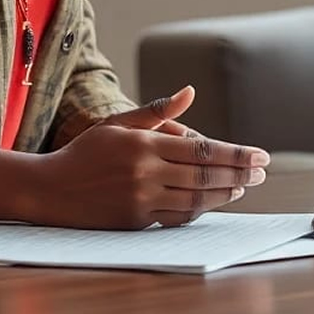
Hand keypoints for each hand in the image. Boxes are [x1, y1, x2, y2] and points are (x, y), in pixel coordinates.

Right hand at [34, 86, 269, 228]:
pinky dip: (200, 210)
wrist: (52, 189)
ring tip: (244, 186)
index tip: (259, 155)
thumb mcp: (118, 122)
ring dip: (224, 194)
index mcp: (144, 144)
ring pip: (196, 200)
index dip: (235, 154)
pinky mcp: (137, 221)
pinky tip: (213, 201)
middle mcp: (145, 173)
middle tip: (261, 171)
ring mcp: (141, 200)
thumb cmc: (87, 151)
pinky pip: (177, 217)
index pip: (202, 149)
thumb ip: (157, 110)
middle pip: (205, 175)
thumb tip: (190, 92)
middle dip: (238, 173)